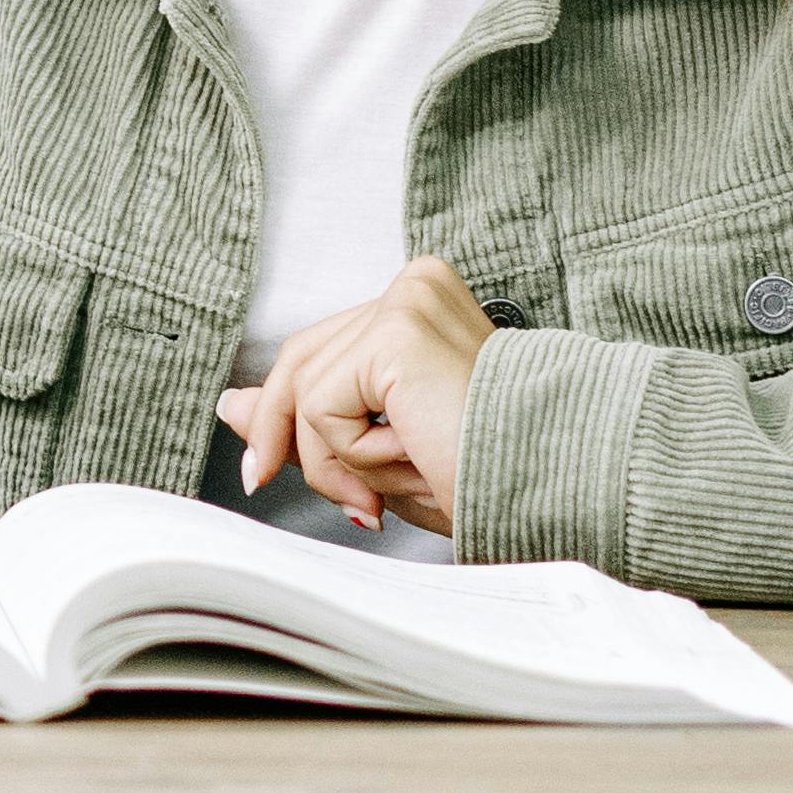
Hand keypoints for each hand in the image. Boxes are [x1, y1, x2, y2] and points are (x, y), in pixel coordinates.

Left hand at [217, 259, 498, 536]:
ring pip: (307, 389)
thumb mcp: (383, 450)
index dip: (286, 415)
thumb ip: (310, 420)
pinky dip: (354, 456)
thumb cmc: (492, 478)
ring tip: (396, 493)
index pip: (324, 350)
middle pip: (303, 362)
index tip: (265, 466)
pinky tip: (414, 461)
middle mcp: (415, 287)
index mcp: (423, 304)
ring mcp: (405, 301)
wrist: (559, 491)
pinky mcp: (396, 330)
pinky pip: (324, 405)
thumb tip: (232, 405)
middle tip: (340, 505)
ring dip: (337, 463)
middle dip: (292, 442)